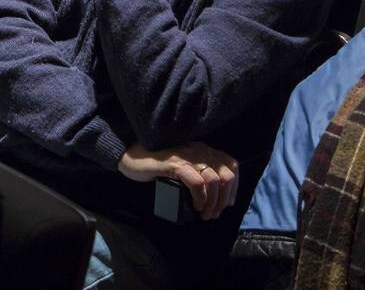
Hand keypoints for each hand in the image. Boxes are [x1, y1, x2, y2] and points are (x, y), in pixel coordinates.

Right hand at [117, 141, 238, 220]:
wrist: (131, 157)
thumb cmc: (157, 165)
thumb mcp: (184, 166)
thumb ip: (199, 173)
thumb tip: (217, 198)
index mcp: (204, 149)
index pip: (231, 166)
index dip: (233, 188)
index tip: (227, 204)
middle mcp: (199, 150)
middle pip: (226, 175)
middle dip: (224, 199)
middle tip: (213, 214)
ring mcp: (187, 156)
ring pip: (214, 180)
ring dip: (213, 202)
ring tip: (204, 214)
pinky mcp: (175, 163)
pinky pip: (196, 182)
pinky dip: (200, 198)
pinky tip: (195, 206)